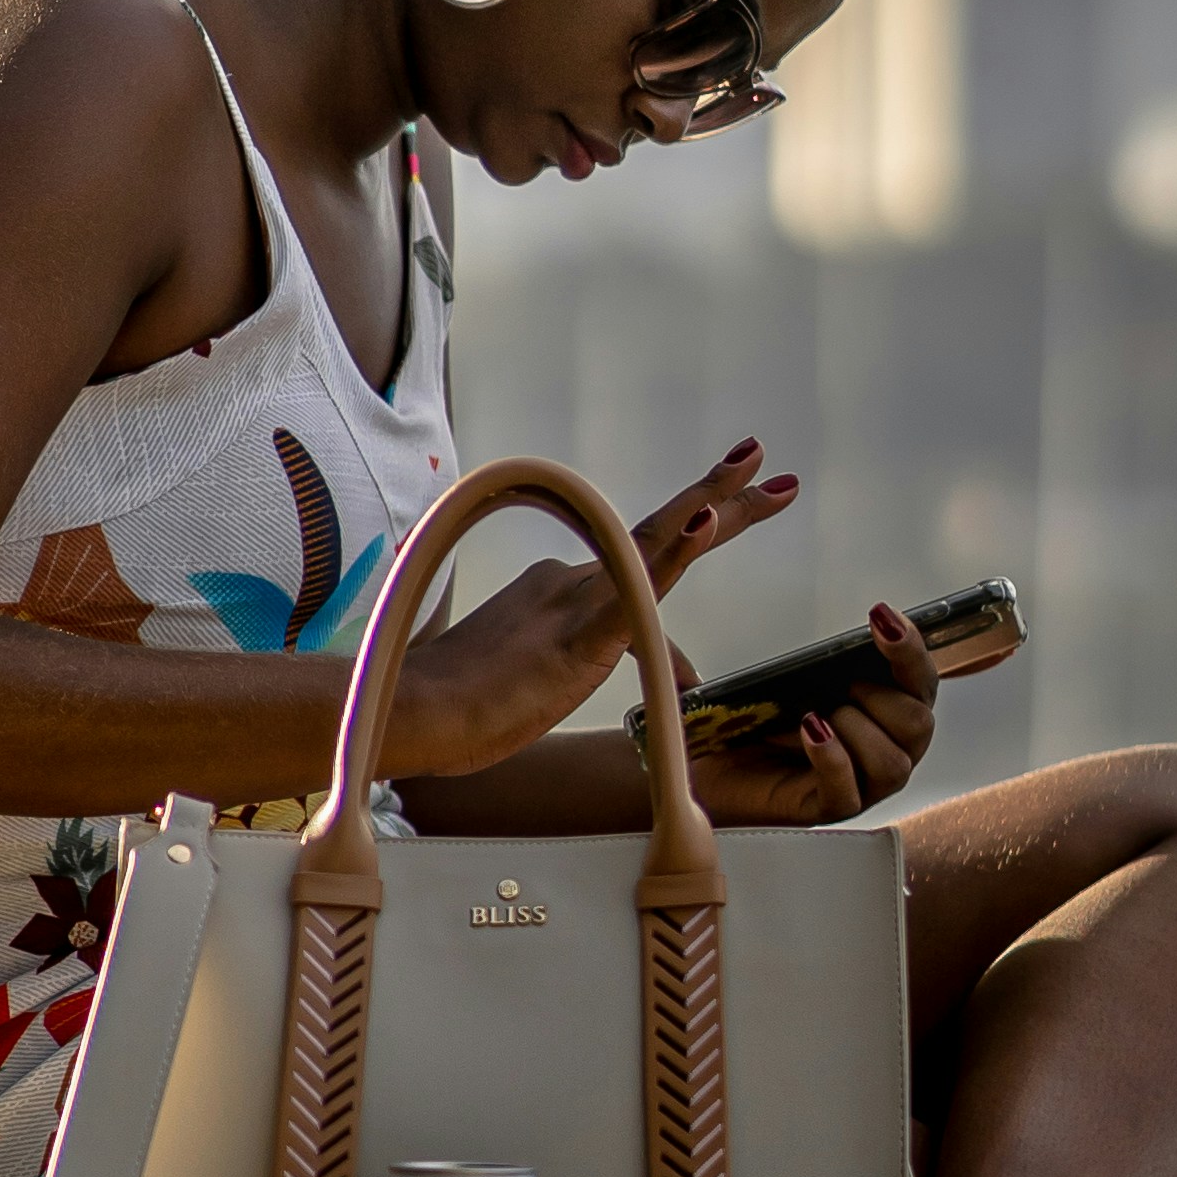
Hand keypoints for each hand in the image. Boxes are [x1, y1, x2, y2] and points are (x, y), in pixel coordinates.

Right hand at [382, 440, 797, 783]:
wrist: (412, 714)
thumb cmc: (465, 709)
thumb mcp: (545, 685)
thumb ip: (591, 669)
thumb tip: (663, 679)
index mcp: (561, 589)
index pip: (640, 567)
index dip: (687, 552)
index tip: (723, 521)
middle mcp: (572, 581)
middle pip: (659, 532)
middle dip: (720, 496)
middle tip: (764, 462)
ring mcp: (576, 604)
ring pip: (656, 545)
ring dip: (713, 504)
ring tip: (755, 465)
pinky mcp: (580, 636)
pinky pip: (637, 591)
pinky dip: (675, 554)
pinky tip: (705, 520)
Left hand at [680, 603, 936, 828]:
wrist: (686, 772)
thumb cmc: (729, 722)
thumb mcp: (747, 676)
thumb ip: (740, 645)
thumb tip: (671, 588)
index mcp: (873, 707)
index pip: (919, 679)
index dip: (912, 648)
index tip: (878, 616)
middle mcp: (875, 747)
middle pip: (920, 723)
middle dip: (890, 695)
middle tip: (845, 682)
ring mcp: (855, 784)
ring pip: (897, 763)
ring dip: (862, 731)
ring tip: (818, 712)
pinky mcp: (825, 812)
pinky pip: (850, 793)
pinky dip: (834, 759)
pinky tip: (809, 730)